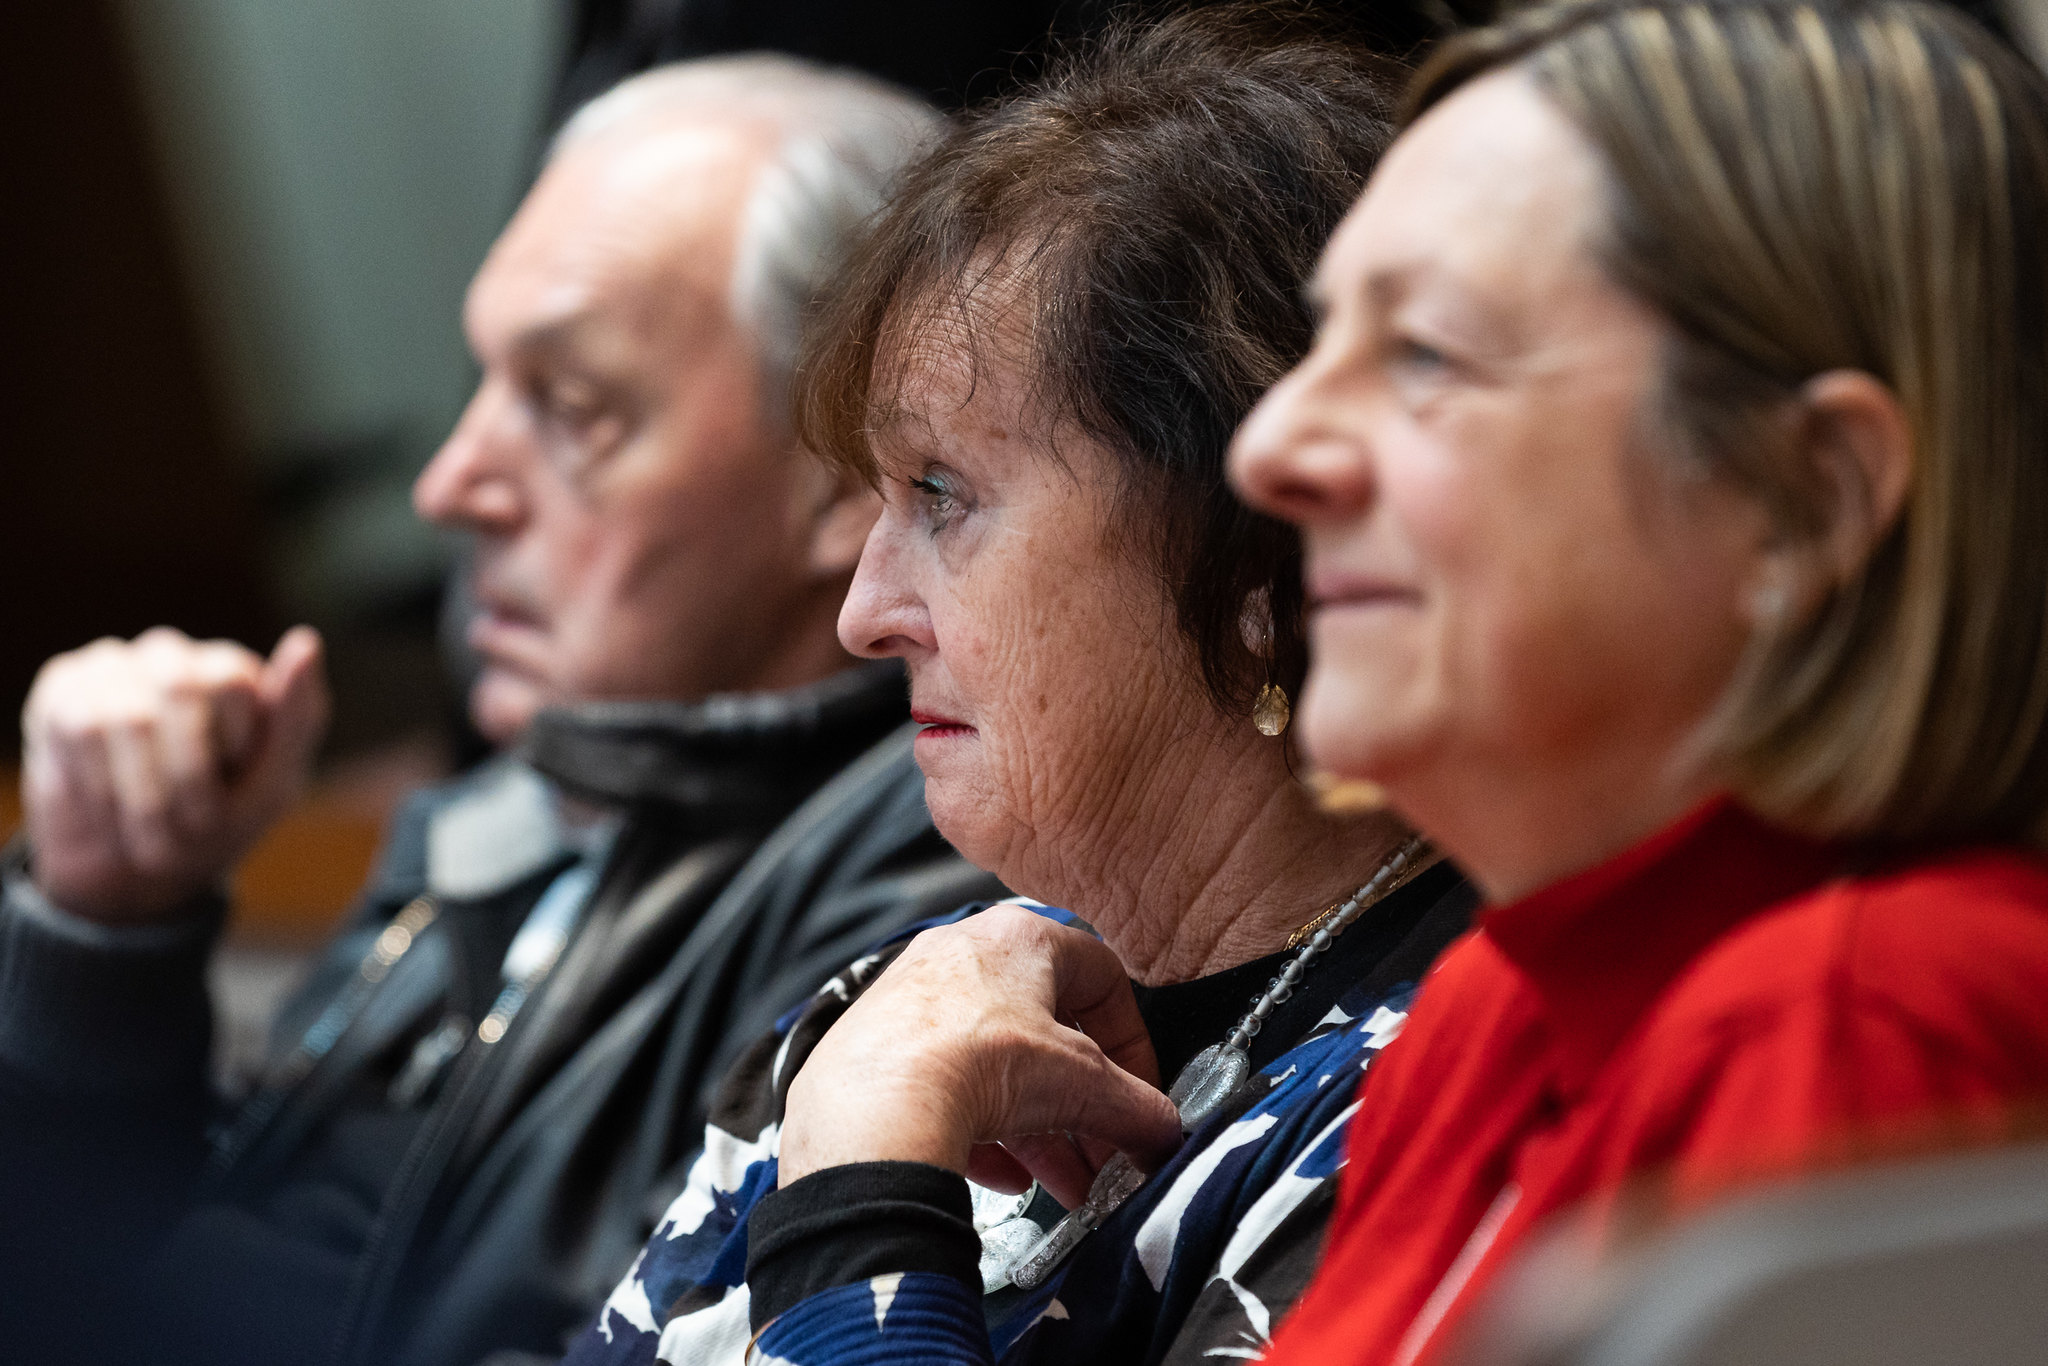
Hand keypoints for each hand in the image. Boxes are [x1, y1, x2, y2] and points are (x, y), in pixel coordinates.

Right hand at [21, 626, 329, 924]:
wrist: (129, 871)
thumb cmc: (213, 820)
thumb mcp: (272, 783)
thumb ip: (298, 715)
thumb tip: (307, 639)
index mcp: (232, 672)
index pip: (233, 681)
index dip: (233, 746)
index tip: (233, 780)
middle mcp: (173, 658)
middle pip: (182, 688)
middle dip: (189, 776)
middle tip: (194, 825)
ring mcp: (114, 668)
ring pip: (131, 717)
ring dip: (146, 796)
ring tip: (150, 830)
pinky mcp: (65, 691)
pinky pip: (82, 729)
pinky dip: (101, 787)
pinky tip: (108, 805)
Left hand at [778, 907, 1182, 1207]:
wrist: (873, 1110)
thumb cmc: (973, 1062)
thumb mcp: (1084, 1086)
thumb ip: (1137, 1108)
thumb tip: (1163, 1130)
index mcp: (1019, 936)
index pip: (1100, 977)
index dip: (1131, 1042)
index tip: (1139, 1093)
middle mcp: (960, 957)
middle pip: (1045, 1035)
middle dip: (1081, 1106)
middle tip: (1102, 1152)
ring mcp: (912, 1004)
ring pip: (994, 1068)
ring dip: (1039, 1130)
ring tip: (1062, 1184)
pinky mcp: (876, 1052)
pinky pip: (942, 1092)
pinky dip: (980, 1135)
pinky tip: (1004, 1179)